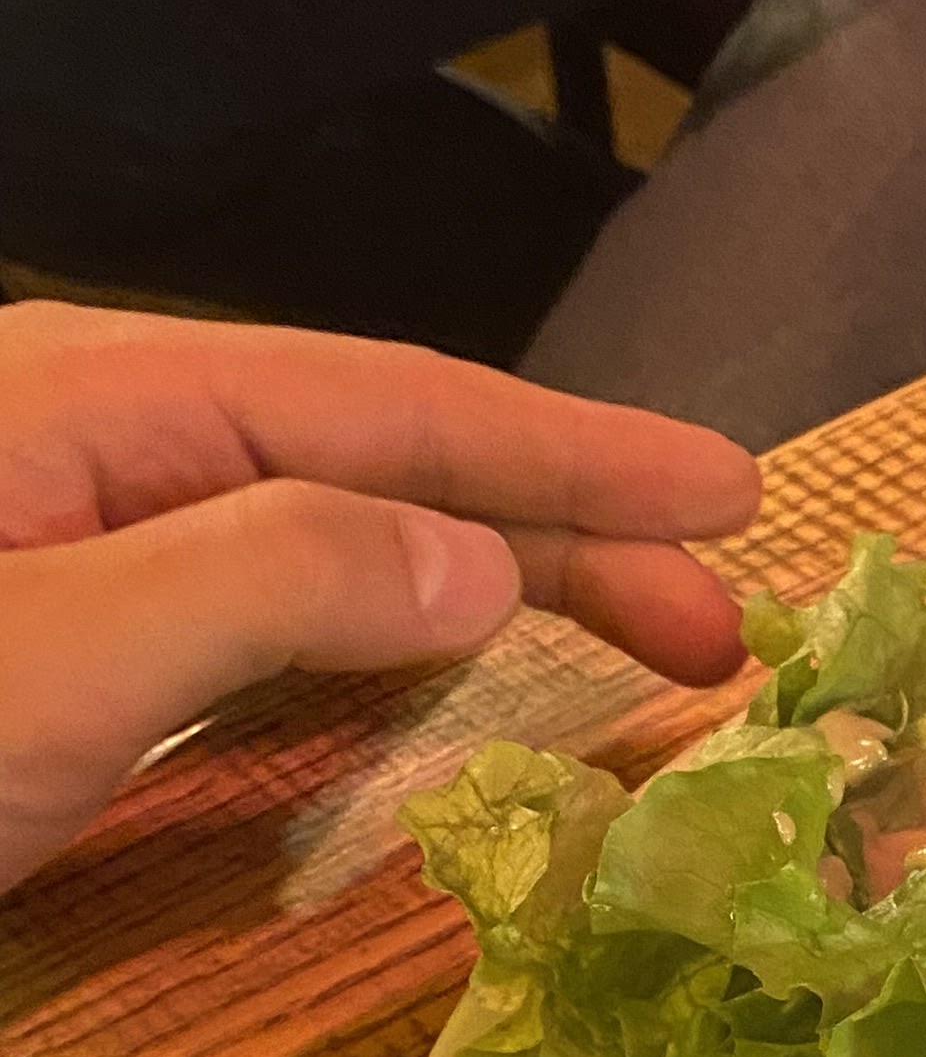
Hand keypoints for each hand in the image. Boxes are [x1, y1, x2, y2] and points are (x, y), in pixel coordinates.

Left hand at [0, 302, 758, 891]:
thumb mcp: (62, 652)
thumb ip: (272, 582)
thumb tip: (483, 569)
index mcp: (110, 397)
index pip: (397, 405)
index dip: (574, 453)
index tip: (729, 496)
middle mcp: (110, 443)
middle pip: (388, 465)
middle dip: (570, 531)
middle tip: (724, 625)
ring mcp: (82, 538)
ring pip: (341, 539)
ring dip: (501, 583)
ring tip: (643, 637)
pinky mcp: (66, 635)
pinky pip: (274, 607)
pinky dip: (394, 633)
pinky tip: (454, 659)